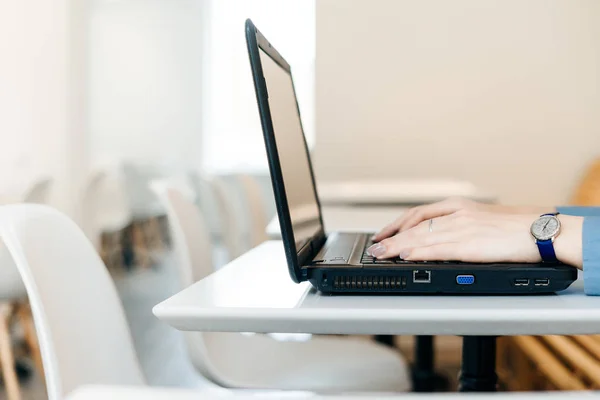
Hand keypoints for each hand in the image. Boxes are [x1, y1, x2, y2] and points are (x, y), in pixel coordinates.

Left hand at [366, 210, 582, 267]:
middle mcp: (456, 214)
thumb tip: (438, 235)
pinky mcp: (469, 245)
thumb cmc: (517, 226)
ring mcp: (462, 228)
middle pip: (414, 225)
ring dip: (396, 247)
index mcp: (458, 205)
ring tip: (379, 254)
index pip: (418, 213)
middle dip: (390, 237)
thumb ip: (459, 223)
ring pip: (420, 237)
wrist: (542, 230)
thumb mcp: (481, 217)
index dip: (397, 224)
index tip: (383, 233)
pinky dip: (417, 253)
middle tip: (373, 247)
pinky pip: (437, 249)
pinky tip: (404, 257)